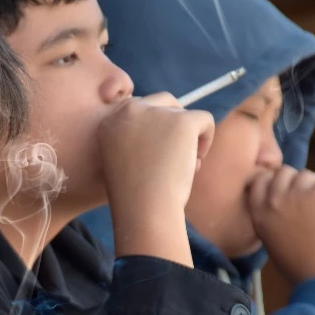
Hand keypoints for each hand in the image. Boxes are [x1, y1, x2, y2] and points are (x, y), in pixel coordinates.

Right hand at [97, 93, 214, 264]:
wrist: (144, 212)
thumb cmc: (135, 198)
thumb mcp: (124, 163)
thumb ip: (138, 140)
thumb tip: (170, 125)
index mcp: (108, 122)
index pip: (139, 110)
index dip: (154, 131)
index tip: (156, 157)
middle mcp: (128, 111)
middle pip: (162, 103)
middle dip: (173, 127)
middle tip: (175, 158)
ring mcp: (155, 113)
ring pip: (183, 113)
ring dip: (187, 137)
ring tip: (184, 166)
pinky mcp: (181, 121)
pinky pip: (204, 119)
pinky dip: (206, 139)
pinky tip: (196, 164)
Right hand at [246, 167, 314, 291]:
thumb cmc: (302, 268)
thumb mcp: (273, 240)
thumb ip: (273, 216)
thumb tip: (289, 196)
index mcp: (258, 214)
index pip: (259, 179)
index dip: (274, 182)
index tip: (286, 192)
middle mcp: (273, 201)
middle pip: (285, 172)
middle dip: (297, 183)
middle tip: (309, 204)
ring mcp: (297, 196)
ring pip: (308, 176)